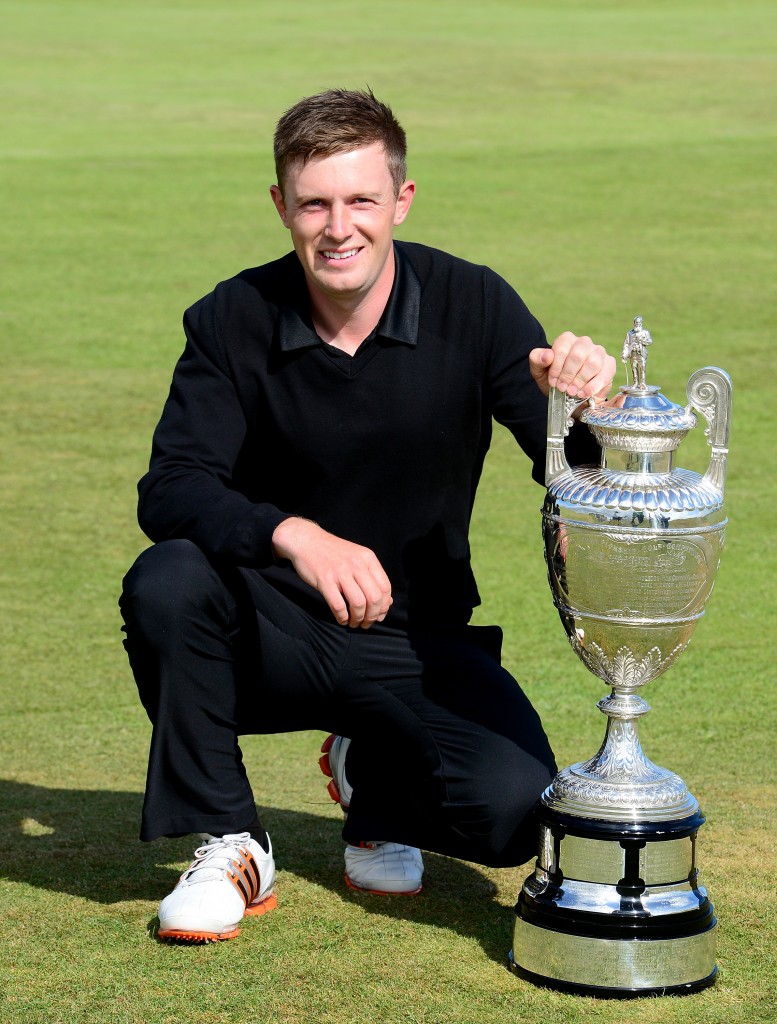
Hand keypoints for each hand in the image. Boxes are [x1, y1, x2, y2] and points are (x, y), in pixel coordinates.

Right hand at [271, 517, 392, 628]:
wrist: (307, 540)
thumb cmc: (334, 553)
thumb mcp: (357, 558)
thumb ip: (372, 577)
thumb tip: (388, 602)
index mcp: (368, 558)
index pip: (385, 587)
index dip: (384, 606)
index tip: (379, 615)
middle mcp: (357, 564)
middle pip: (374, 598)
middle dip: (373, 616)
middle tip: (366, 623)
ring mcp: (340, 572)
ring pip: (358, 604)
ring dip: (358, 619)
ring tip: (354, 623)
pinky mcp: (325, 580)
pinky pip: (338, 605)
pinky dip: (342, 617)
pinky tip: (342, 619)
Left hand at [529, 332, 615, 404]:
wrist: (569, 394)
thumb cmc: (555, 379)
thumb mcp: (539, 371)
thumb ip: (537, 360)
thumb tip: (547, 355)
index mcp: (566, 340)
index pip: (562, 348)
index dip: (557, 367)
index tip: (553, 382)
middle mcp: (584, 342)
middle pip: (578, 355)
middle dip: (568, 375)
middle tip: (563, 388)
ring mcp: (598, 352)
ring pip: (592, 363)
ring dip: (580, 380)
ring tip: (572, 392)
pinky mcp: (609, 364)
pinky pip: (604, 373)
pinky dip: (593, 386)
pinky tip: (583, 394)